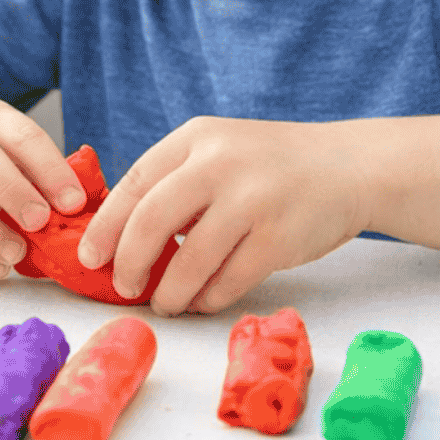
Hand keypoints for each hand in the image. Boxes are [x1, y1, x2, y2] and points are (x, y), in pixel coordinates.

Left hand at [76, 116, 370, 316]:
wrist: (349, 166)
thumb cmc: (273, 165)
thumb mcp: (222, 150)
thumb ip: (178, 181)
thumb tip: (122, 238)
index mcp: (198, 137)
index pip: (135, 181)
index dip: (105, 225)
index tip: (89, 257)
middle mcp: (221, 162)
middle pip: (151, 220)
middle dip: (128, 262)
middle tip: (122, 287)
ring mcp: (252, 199)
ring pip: (190, 260)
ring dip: (170, 291)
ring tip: (166, 303)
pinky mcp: (279, 237)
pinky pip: (228, 281)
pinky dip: (208, 298)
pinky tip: (204, 299)